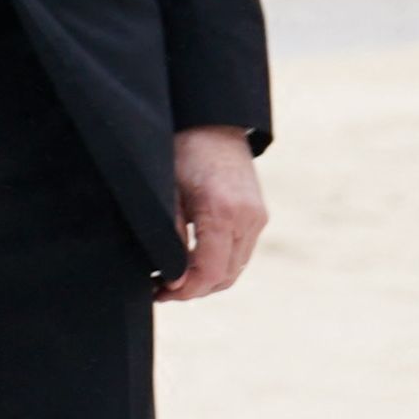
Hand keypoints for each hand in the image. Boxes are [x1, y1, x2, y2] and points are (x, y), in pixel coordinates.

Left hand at [161, 126, 266, 299]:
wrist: (212, 126)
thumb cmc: (182, 155)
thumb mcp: (167, 195)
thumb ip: (173, 236)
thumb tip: (173, 275)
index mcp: (224, 212)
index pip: (210, 271)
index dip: (185, 289)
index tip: (160, 292)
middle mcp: (248, 218)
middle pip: (225, 276)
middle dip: (193, 290)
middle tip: (160, 292)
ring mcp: (257, 219)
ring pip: (235, 269)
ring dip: (206, 282)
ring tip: (172, 282)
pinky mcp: (258, 217)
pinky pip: (240, 254)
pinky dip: (218, 267)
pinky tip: (190, 266)